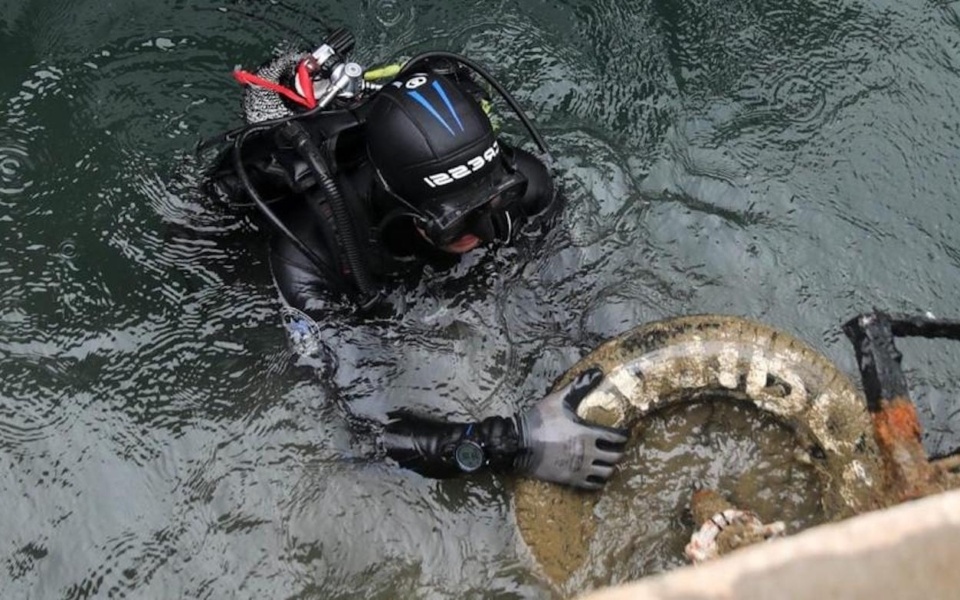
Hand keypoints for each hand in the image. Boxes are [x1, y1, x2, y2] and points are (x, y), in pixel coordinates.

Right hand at [515, 368, 628, 489]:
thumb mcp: (559, 400)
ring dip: (610, 466)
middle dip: (619, 451)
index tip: (624, 433)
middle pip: (615, 457)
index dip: (624, 436)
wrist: (520, 445)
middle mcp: (588, 453)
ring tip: (608, 461)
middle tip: (617, 447)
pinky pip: (593, 485)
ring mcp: (580, 468)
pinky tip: (596, 474)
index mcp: (587, 433)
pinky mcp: (571, 479)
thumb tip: (597, 370)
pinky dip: (599, 480)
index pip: (616, 438)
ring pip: (607, 472)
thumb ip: (579, 386)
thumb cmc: (539, 421)